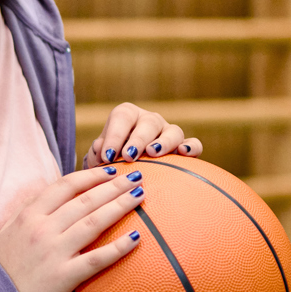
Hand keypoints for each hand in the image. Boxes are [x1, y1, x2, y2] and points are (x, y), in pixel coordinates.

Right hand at [0, 166, 146, 291]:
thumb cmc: (1, 267)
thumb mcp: (8, 231)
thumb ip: (28, 211)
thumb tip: (49, 195)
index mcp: (30, 215)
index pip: (66, 186)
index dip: (91, 176)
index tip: (111, 171)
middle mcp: (43, 229)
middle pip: (86, 200)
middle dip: (114, 186)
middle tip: (137, 177)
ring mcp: (54, 252)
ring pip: (94, 222)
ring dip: (120, 206)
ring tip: (139, 196)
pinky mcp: (64, 276)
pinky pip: (96, 258)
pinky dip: (117, 248)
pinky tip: (135, 238)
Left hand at [81, 102, 201, 168]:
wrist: (125, 175)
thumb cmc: (109, 164)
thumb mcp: (98, 158)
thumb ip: (97, 153)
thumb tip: (101, 148)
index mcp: (126, 116)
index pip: (122, 118)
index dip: (114, 135)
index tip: (107, 156)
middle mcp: (149, 121)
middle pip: (148, 123)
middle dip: (138, 139)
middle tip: (129, 156)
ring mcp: (168, 133)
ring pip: (173, 131)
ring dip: (164, 142)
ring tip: (153, 153)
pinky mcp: (184, 147)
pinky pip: (193, 144)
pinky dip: (191, 147)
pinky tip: (183, 154)